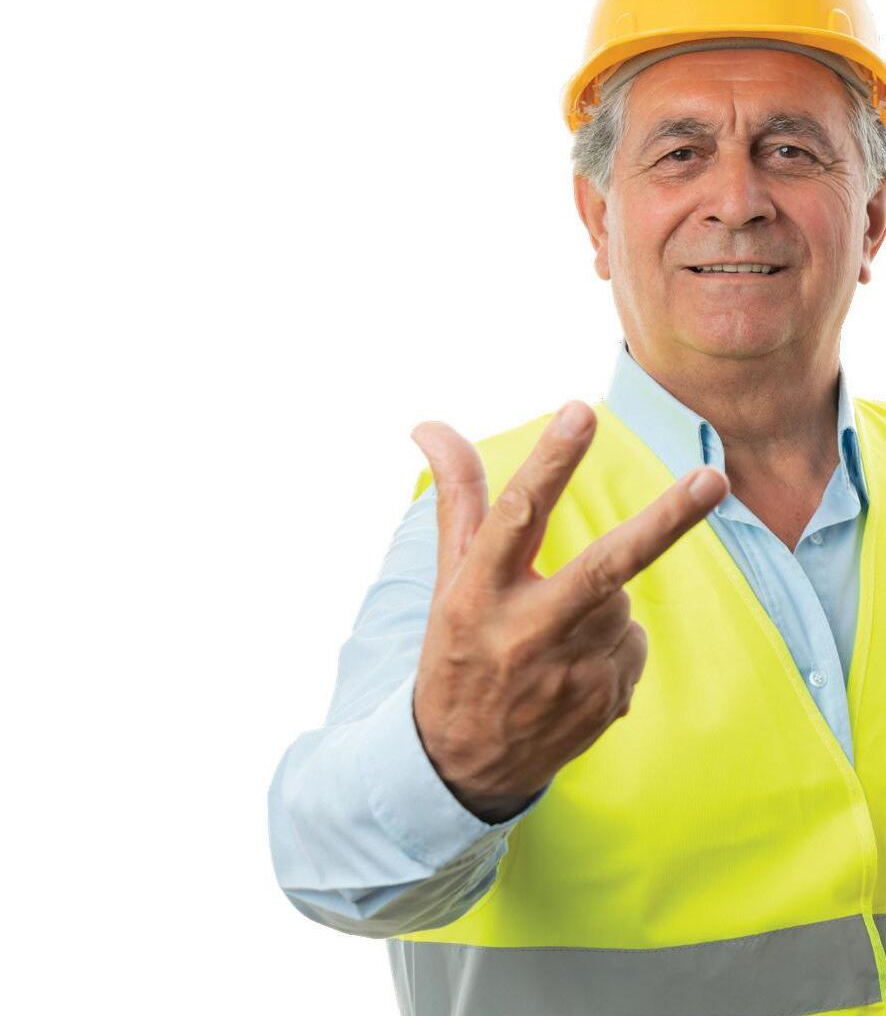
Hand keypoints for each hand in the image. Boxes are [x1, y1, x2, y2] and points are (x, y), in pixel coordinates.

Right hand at [409, 400, 729, 820]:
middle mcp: (524, 632)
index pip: (516, 515)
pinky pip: (632, 643)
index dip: (551, 462)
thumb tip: (428, 424)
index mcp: (478, 593)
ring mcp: (569, 673)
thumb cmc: (456, 649)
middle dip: (665, 521)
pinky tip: (572, 669)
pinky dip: (612, 643)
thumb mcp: (447, 577)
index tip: (580, 412)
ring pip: (621, 601)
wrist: (464, 763)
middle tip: (714, 479)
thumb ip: (456, 499)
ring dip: (601, 602)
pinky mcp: (604, 701)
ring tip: (552, 636)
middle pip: (605, 566)